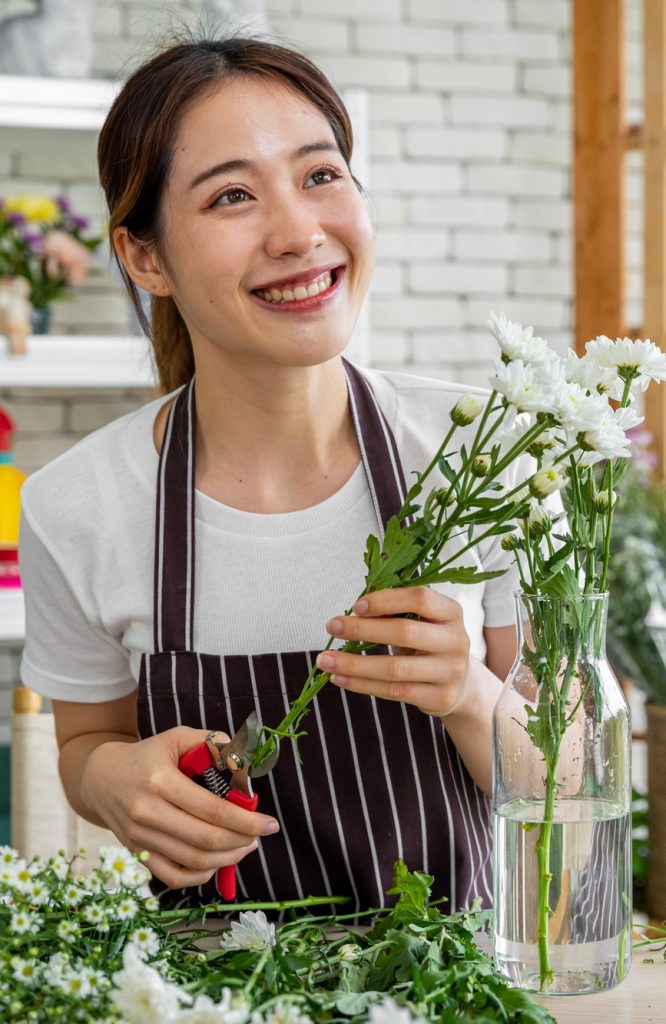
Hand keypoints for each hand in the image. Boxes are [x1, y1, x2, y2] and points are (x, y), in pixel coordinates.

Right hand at [80, 726, 279, 888]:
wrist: (100, 779)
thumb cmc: (147, 756)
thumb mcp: (176, 738)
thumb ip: (211, 742)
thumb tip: (243, 761)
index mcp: (160, 781)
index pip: (212, 810)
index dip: (246, 820)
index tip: (270, 823)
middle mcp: (147, 812)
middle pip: (206, 839)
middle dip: (242, 841)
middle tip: (260, 835)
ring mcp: (140, 838)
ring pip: (193, 861)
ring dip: (227, 859)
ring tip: (245, 846)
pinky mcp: (136, 854)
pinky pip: (173, 877)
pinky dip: (201, 876)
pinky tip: (218, 862)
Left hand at [315, 586, 469, 717]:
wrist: (460, 685)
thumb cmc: (429, 643)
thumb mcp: (421, 622)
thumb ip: (395, 611)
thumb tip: (355, 610)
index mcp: (451, 612)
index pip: (419, 599)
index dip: (385, 600)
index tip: (356, 606)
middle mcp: (456, 640)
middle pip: (404, 632)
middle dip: (362, 629)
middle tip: (331, 627)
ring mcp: (450, 672)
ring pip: (394, 669)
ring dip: (354, 664)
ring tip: (324, 660)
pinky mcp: (440, 698)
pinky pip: (393, 692)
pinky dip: (362, 685)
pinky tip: (339, 678)